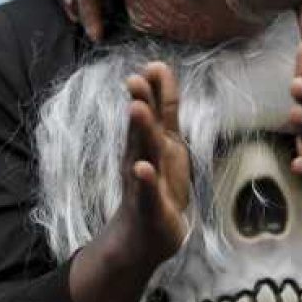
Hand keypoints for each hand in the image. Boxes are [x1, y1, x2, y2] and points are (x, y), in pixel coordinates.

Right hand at [120, 62, 190, 266]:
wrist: (145, 237)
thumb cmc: (157, 184)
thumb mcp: (165, 143)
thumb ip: (163, 109)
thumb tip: (158, 69)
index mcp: (153, 142)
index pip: (158, 111)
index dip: (158, 89)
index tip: (155, 65)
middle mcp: (144, 156)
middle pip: (145, 126)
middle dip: (142, 102)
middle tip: (136, 78)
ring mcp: (145, 182)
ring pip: (144, 153)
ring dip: (141, 131)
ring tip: (137, 108)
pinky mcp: (149, 207)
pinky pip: (147, 192)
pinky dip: (144, 180)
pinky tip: (142, 168)